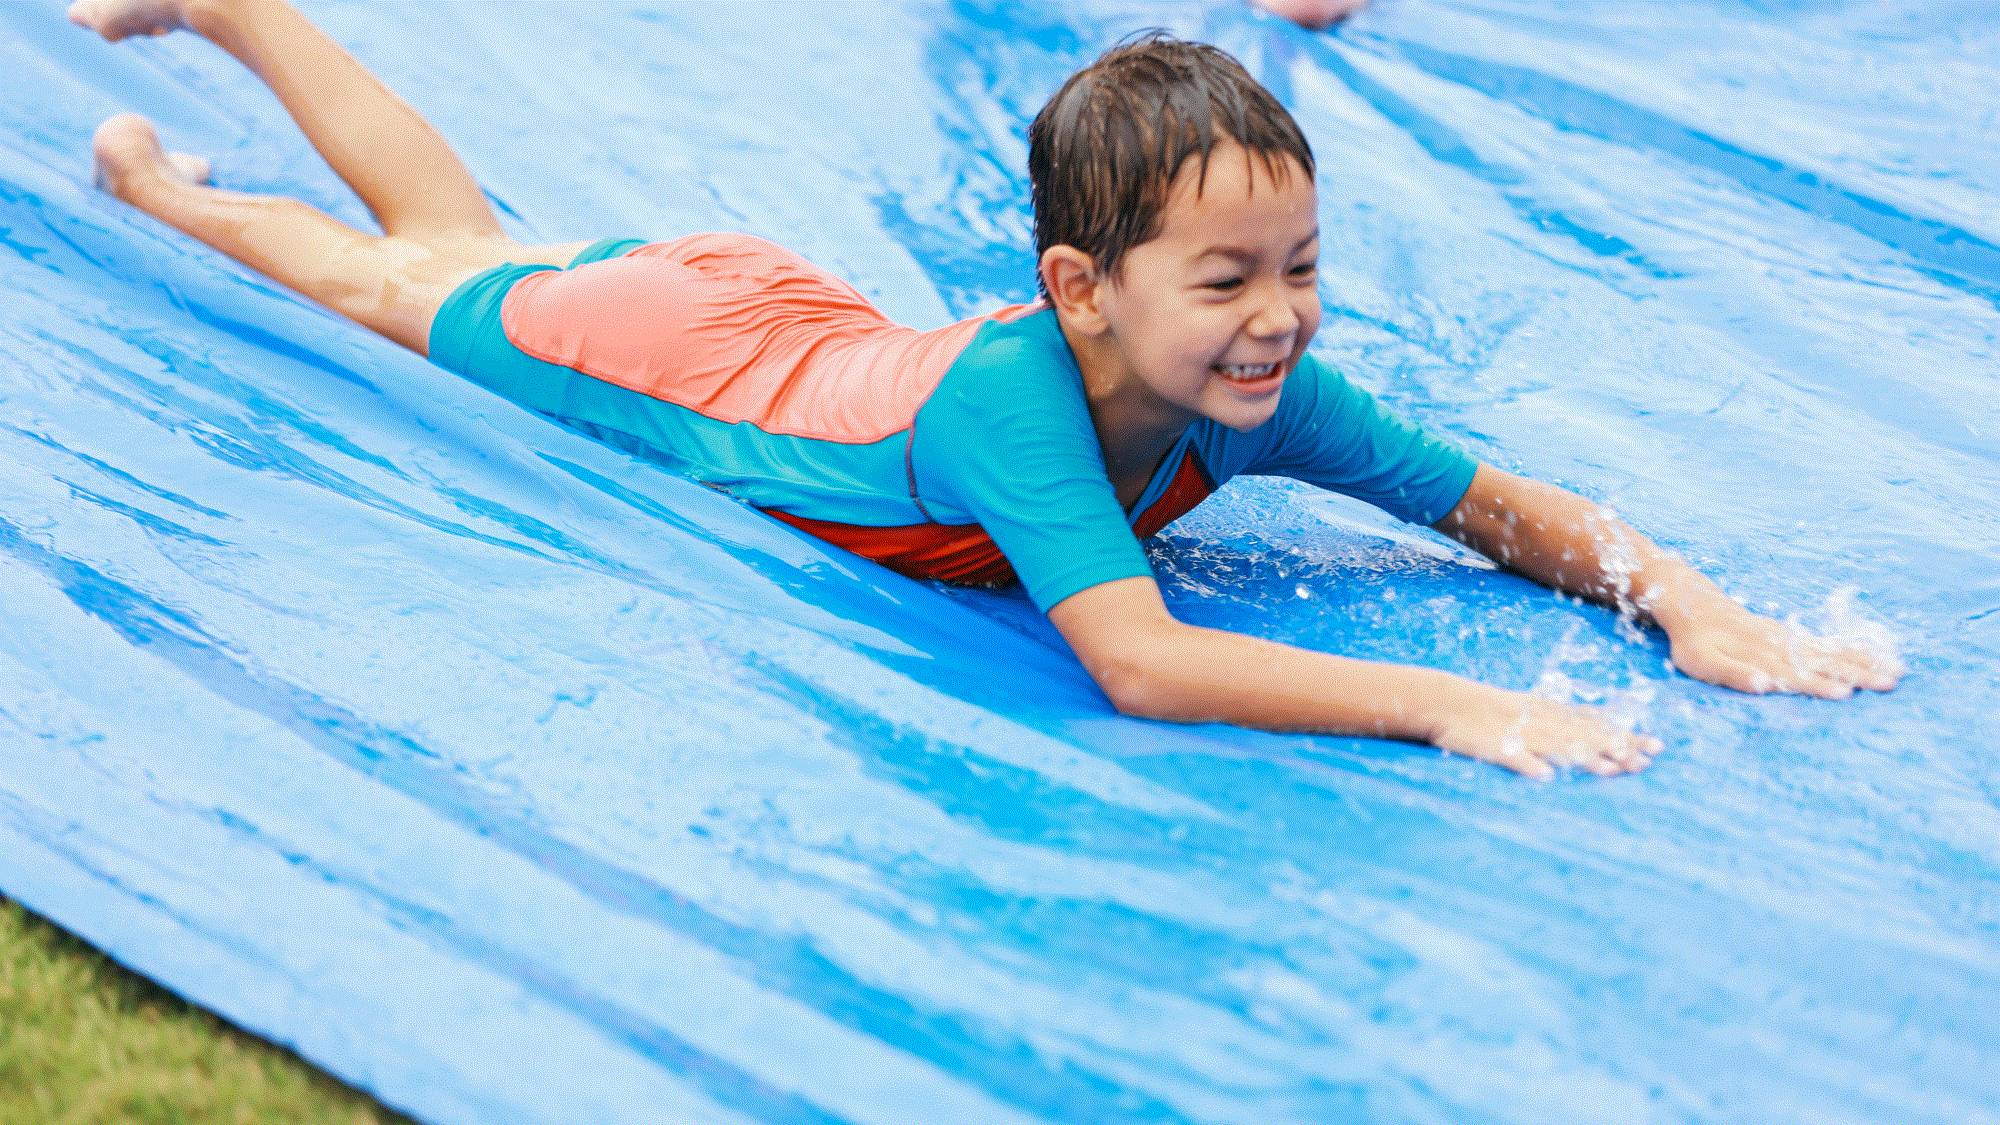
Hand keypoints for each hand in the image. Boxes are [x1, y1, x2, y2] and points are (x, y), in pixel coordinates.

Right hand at [1430, 688, 1660, 779]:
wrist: (1445, 701)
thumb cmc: (1487, 708)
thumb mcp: (1528, 707)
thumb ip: (1558, 719)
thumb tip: (1593, 727)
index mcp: (1550, 713)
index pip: (1596, 724)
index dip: (1626, 735)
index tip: (1655, 746)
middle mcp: (1542, 722)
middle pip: (1586, 737)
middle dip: (1617, 748)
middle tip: (1646, 761)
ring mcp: (1519, 734)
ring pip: (1558, 747)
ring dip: (1585, 758)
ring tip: (1611, 770)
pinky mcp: (1495, 746)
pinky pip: (1514, 758)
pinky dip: (1530, 766)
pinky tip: (1546, 777)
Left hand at [1661, 596, 1902, 699]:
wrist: (1692, 604)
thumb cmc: (1694, 642)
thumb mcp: (1702, 663)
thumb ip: (1733, 673)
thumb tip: (1764, 685)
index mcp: (1760, 657)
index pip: (1796, 674)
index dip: (1820, 684)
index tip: (1847, 693)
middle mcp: (1780, 646)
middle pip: (1824, 661)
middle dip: (1858, 673)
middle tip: (1892, 682)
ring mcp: (1788, 637)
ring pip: (1832, 650)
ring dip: (1863, 660)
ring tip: (1896, 670)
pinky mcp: (1790, 633)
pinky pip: (1826, 641)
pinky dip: (1851, 648)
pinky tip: (1873, 653)